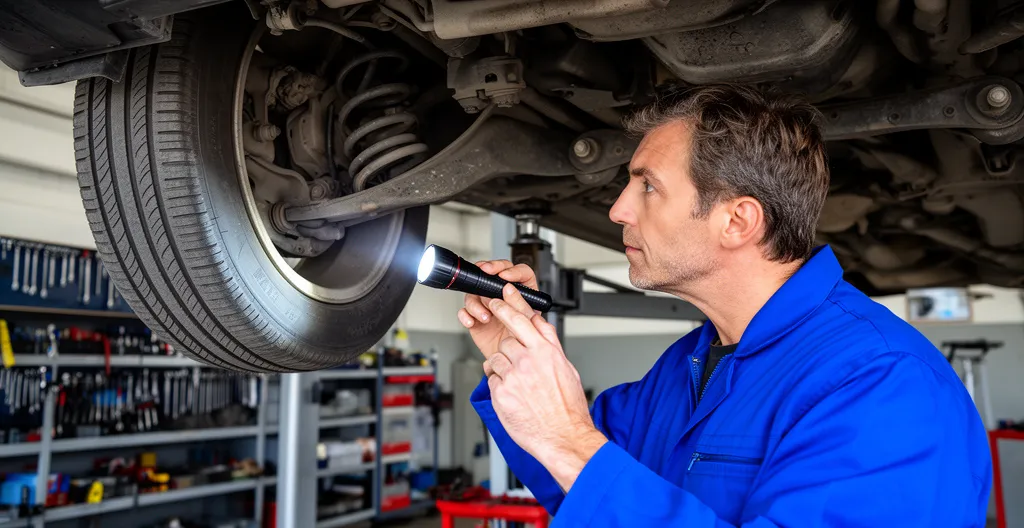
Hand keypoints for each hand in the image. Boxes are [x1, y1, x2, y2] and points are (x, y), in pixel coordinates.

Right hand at [457, 260, 539, 359]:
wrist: (512, 362)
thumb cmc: (524, 343)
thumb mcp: (527, 321)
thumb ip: (519, 303)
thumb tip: (508, 287)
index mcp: (522, 294)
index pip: (519, 272)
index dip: (510, 269)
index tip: (504, 276)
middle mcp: (503, 297)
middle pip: (492, 275)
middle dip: (486, 274)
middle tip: (484, 275)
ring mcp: (487, 306)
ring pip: (474, 293)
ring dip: (476, 303)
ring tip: (485, 317)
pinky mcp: (475, 318)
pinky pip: (464, 311)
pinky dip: (465, 315)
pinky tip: (472, 322)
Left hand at [484, 284, 607, 491]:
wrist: (564, 437)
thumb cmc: (568, 407)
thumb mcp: (566, 368)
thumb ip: (550, 343)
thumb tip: (539, 324)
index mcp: (546, 351)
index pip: (522, 319)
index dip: (507, 305)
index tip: (499, 296)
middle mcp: (529, 361)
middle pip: (506, 339)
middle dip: (507, 347)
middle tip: (511, 355)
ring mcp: (513, 377)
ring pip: (495, 359)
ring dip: (502, 368)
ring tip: (518, 383)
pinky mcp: (501, 393)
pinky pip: (491, 380)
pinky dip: (498, 385)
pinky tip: (512, 395)